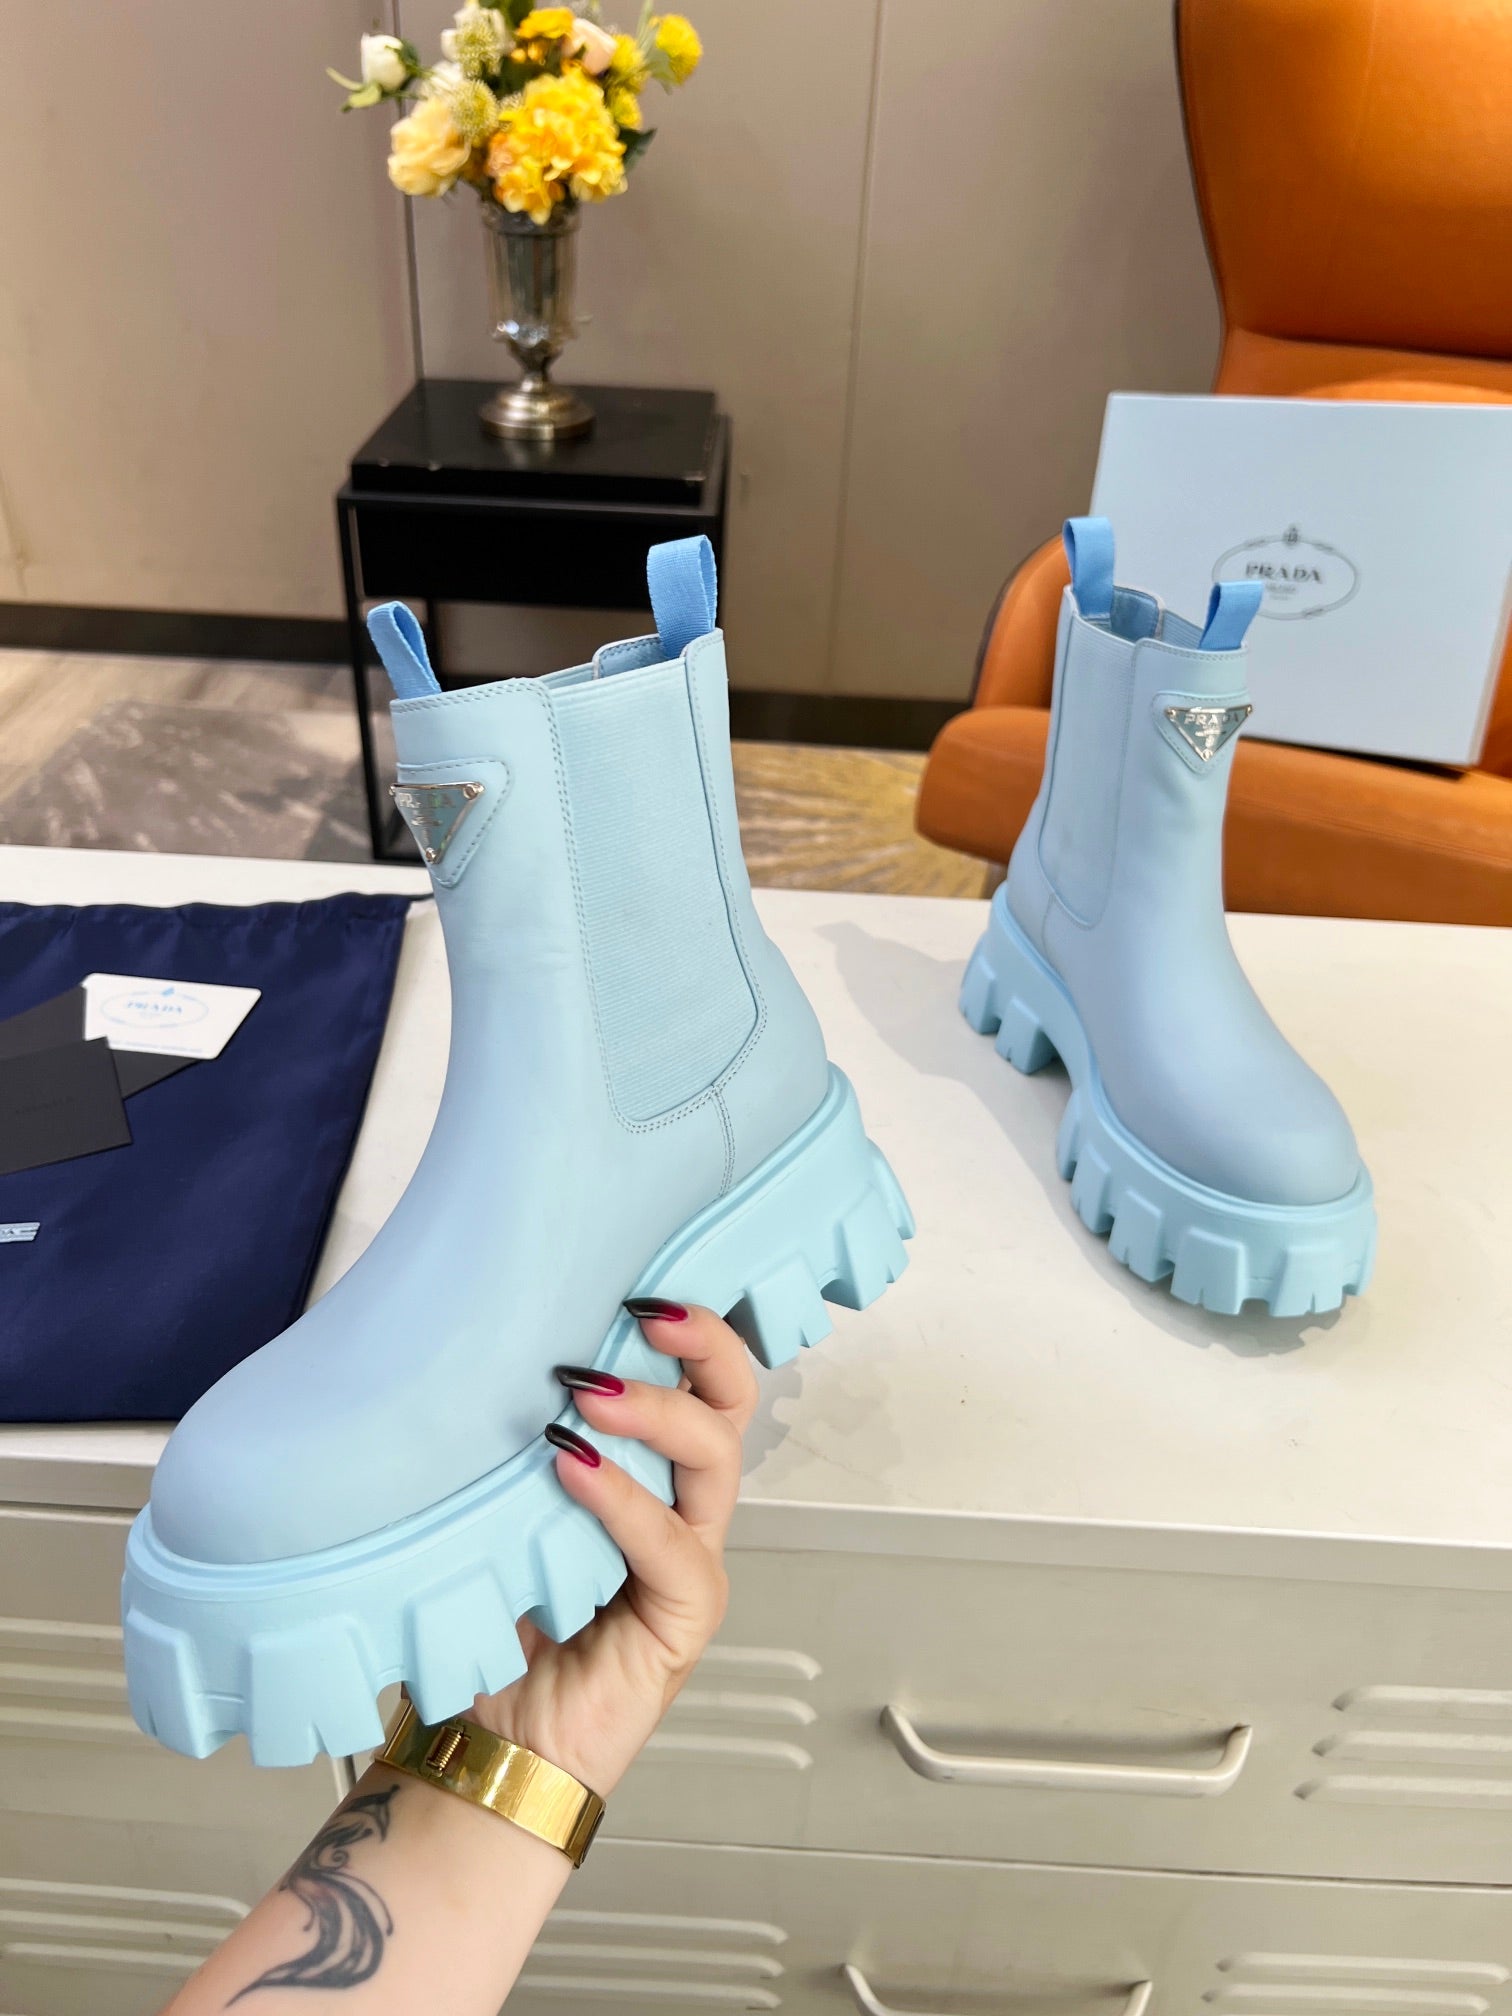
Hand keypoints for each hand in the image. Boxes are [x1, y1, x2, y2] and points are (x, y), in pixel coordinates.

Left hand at [467, 1302, 754, 1795]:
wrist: (485, 1749)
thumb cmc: (492, 1632)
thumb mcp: (495, 1516)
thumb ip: (504, 1450)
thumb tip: (468, 1353)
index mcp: (646, 1476)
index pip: (694, 1382)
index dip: (683, 1328)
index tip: (638, 1280)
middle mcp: (679, 1509)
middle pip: (729, 1405)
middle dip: (701, 1346)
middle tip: (645, 1313)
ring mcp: (687, 1561)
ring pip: (714, 1459)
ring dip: (658, 1413)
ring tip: (592, 1392)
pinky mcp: (684, 1618)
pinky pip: (674, 1546)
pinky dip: (626, 1500)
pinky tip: (576, 1469)